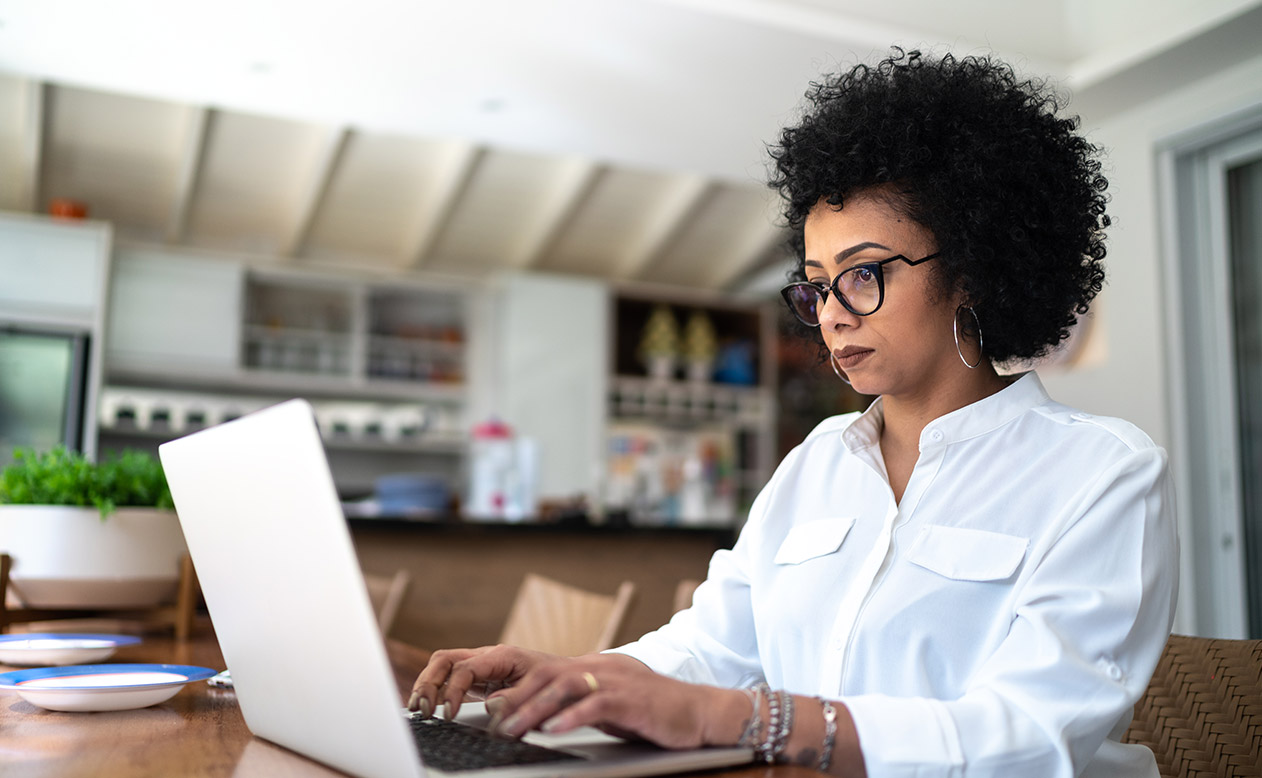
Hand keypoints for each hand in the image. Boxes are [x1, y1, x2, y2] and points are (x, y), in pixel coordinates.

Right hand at [409, 644, 558, 719]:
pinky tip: (427, 706)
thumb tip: (490, 706)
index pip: (465, 668)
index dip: (452, 691)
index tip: (447, 714)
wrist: (565, 676)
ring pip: (442, 666)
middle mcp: (486, 657)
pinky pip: (449, 678)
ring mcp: (480, 666)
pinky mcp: (478, 678)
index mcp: (500, 656)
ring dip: (426, 685)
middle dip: (428, 683)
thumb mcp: (539, 689)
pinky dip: (435, 690)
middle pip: (445, 659)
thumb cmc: (554, 680)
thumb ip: (515, 697)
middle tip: (423, 709)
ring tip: (418, 709)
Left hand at [485, 655, 745, 750]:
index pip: (547, 672)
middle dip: (518, 698)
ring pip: (565, 687)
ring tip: (514, 728)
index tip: (495, 709)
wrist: (701, 710)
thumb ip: (583, 704)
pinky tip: (555, 730)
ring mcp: (618, 681)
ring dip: (535, 709)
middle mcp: (602, 668)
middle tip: (495, 720)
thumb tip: (547, 717)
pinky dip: (572, 717)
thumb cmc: (656, 711)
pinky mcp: (633, 699)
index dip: (518, 689)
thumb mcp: (613, 704)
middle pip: (549, 674)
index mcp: (595, 667)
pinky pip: (595, 704)